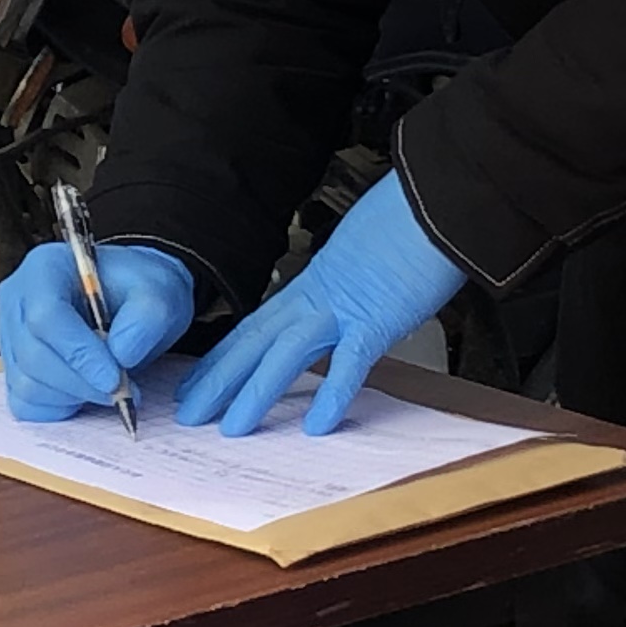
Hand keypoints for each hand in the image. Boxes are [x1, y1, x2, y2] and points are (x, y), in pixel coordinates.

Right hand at [0, 239, 192, 423]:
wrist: (130, 303)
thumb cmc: (137, 291)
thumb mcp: (157, 292)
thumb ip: (146, 318)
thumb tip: (121, 354)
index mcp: (45, 268)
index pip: (46, 315)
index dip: (78, 352)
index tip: (114, 379)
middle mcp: (18, 300)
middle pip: (33, 354)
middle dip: (81, 382)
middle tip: (123, 392)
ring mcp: (11, 336)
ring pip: (27, 383)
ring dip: (73, 396)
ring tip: (110, 389)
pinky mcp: (15, 368)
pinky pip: (24, 401)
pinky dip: (58, 407)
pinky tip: (86, 394)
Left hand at [175, 174, 467, 438]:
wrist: (437, 199)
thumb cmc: (408, 220)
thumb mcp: (360, 251)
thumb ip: (344, 280)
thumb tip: (345, 296)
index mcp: (313, 282)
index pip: (256, 326)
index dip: (223, 356)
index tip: (197, 382)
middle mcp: (319, 297)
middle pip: (256, 342)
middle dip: (218, 380)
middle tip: (188, 413)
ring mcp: (345, 309)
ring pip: (286, 354)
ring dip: (255, 392)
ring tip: (232, 428)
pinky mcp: (378, 319)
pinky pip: (351, 363)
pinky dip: (331, 393)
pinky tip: (315, 426)